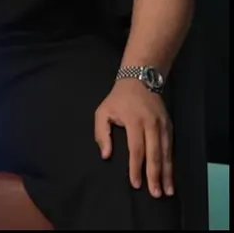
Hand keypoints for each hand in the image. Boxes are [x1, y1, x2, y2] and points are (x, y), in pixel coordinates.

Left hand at [95, 78, 173, 197]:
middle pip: (154, 154)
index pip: (137, 149)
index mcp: (134, 121)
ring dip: (167, 173)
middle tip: (155, 193)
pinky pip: (171, 148)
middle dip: (155, 176)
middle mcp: (152, 125)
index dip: (136, 167)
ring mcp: (163, 126)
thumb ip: (102, 134)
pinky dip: (171, 163)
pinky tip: (170, 175)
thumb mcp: (102, 111)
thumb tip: (106, 155)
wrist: (140, 80)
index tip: (136, 184)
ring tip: (167, 190)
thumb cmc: (118, 99)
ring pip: (166, 153)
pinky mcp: (169, 126)